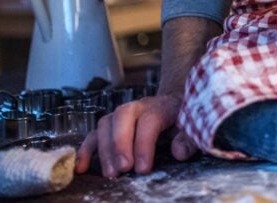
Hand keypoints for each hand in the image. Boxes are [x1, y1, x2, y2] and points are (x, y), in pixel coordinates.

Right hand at [75, 94, 194, 177]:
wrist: (176, 104)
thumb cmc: (184, 118)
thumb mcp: (194, 125)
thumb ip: (190, 138)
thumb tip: (179, 152)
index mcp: (161, 105)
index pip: (149, 120)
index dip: (144, 144)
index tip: (144, 169)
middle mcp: (139, 106)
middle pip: (122, 117)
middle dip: (120, 144)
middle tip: (123, 170)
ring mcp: (122, 114)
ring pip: (105, 124)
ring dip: (104, 150)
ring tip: (111, 174)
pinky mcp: (111, 126)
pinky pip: (94, 134)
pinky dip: (85, 150)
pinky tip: (82, 167)